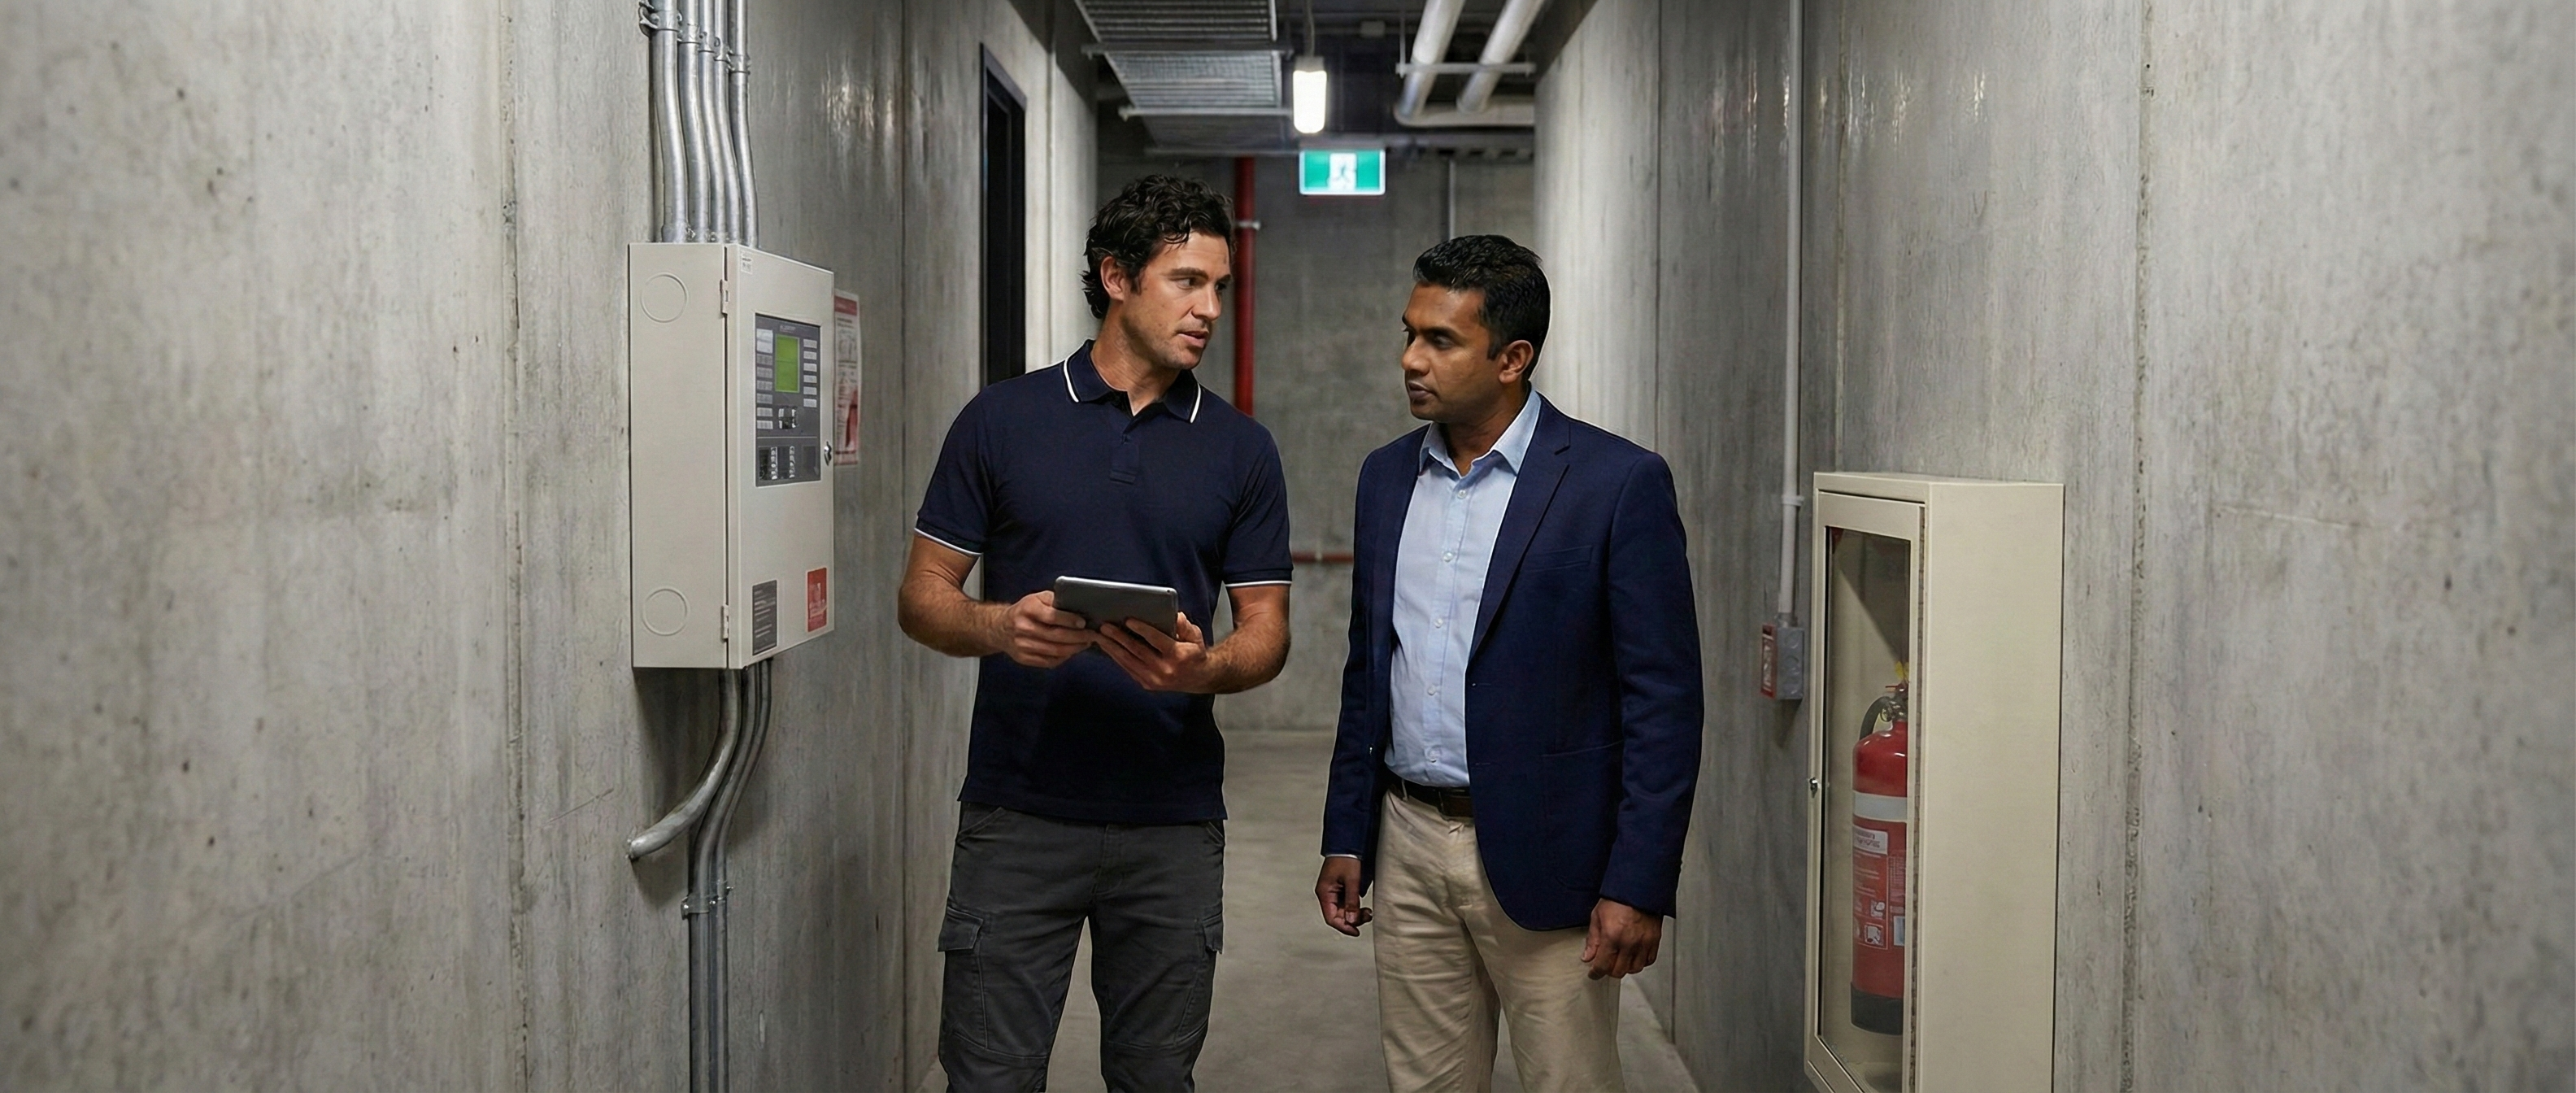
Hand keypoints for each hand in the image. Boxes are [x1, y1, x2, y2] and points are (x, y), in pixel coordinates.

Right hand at [994, 591, 1093, 667]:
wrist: (1001, 628)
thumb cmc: (1025, 611)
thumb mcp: (1037, 598)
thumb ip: (1055, 601)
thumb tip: (1078, 606)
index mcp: (1027, 609)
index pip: (1052, 616)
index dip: (1069, 620)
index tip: (1084, 622)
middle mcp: (1023, 628)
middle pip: (1056, 636)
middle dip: (1078, 637)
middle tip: (1092, 635)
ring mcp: (1022, 645)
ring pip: (1055, 651)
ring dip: (1075, 648)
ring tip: (1086, 643)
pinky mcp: (1024, 658)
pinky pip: (1049, 661)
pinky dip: (1064, 657)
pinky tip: (1072, 651)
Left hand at [1094, 611, 1212, 692]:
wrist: (1198, 678)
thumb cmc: (1194, 653)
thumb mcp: (1195, 636)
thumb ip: (1183, 625)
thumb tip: (1172, 615)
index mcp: (1178, 656)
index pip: (1156, 640)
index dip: (1142, 629)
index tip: (1128, 621)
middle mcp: (1164, 670)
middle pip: (1137, 651)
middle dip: (1119, 638)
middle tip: (1105, 627)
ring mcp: (1154, 680)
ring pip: (1128, 661)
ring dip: (1112, 648)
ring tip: (1100, 637)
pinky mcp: (1146, 684)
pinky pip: (1128, 669)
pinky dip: (1117, 658)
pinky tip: (1108, 648)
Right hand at [1315, 857, 1372, 935]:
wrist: (1348, 842)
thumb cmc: (1347, 858)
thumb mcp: (1352, 881)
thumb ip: (1352, 902)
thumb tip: (1351, 921)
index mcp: (1325, 893)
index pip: (1331, 918)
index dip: (1343, 927)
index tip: (1356, 931)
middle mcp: (1327, 894)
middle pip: (1338, 916)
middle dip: (1352, 920)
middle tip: (1367, 915)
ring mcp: (1334, 892)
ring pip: (1343, 911)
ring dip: (1355, 914)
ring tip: (1368, 912)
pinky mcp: (1341, 889)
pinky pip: (1347, 904)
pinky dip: (1355, 907)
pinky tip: (1363, 906)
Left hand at [1581, 899, 1661, 978]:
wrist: (1638, 888)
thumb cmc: (1618, 898)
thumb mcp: (1597, 916)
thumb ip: (1592, 940)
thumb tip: (1588, 956)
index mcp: (1613, 936)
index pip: (1603, 965)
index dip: (1596, 973)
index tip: (1594, 973)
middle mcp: (1629, 942)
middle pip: (1619, 971)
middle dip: (1609, 971)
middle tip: (1606, 965)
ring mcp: (1643, 943)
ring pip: (1635, 968)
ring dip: (1625, 967)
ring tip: (1620, 960)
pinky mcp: (1654, 940)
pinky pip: (1648, 961)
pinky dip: (1640, 962)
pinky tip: (1634, 956)